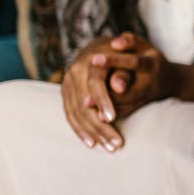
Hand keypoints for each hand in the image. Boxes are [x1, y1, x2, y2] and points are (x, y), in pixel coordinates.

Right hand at [60, 35, 126, 150]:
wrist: (104, 47)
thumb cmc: (122, 53)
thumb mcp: (128, 58)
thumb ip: (124, 72)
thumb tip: (119, 88)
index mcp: (89, 61)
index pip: (94, 84)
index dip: (103, 102)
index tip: (113, 119)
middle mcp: (73, 72)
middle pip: (84, 104)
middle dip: (100, 126)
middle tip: (117, 144)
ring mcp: (66, 84)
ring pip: (76, 113)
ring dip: (92, 133)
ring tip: (109, 147)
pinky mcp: (65, 94)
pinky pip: (70, 115)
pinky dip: (80, 130)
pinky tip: (92, 143)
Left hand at [90, 32, 171, 120]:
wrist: (170, 81)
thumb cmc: (151, 58)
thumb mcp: (145, 46)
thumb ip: (130, 41)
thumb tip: (114, 43)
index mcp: (152, 64)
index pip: (133, 63)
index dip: (115, 61)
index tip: (94, 58)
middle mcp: (151, 82)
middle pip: (128, 91)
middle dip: (106, 93)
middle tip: (86, 92)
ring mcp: (147, 97)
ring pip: (125, 104)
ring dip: (105, 106)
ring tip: (84, 103)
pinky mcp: (141, 106)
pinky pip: (124, 112)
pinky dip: (109, 113)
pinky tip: (92, 113)